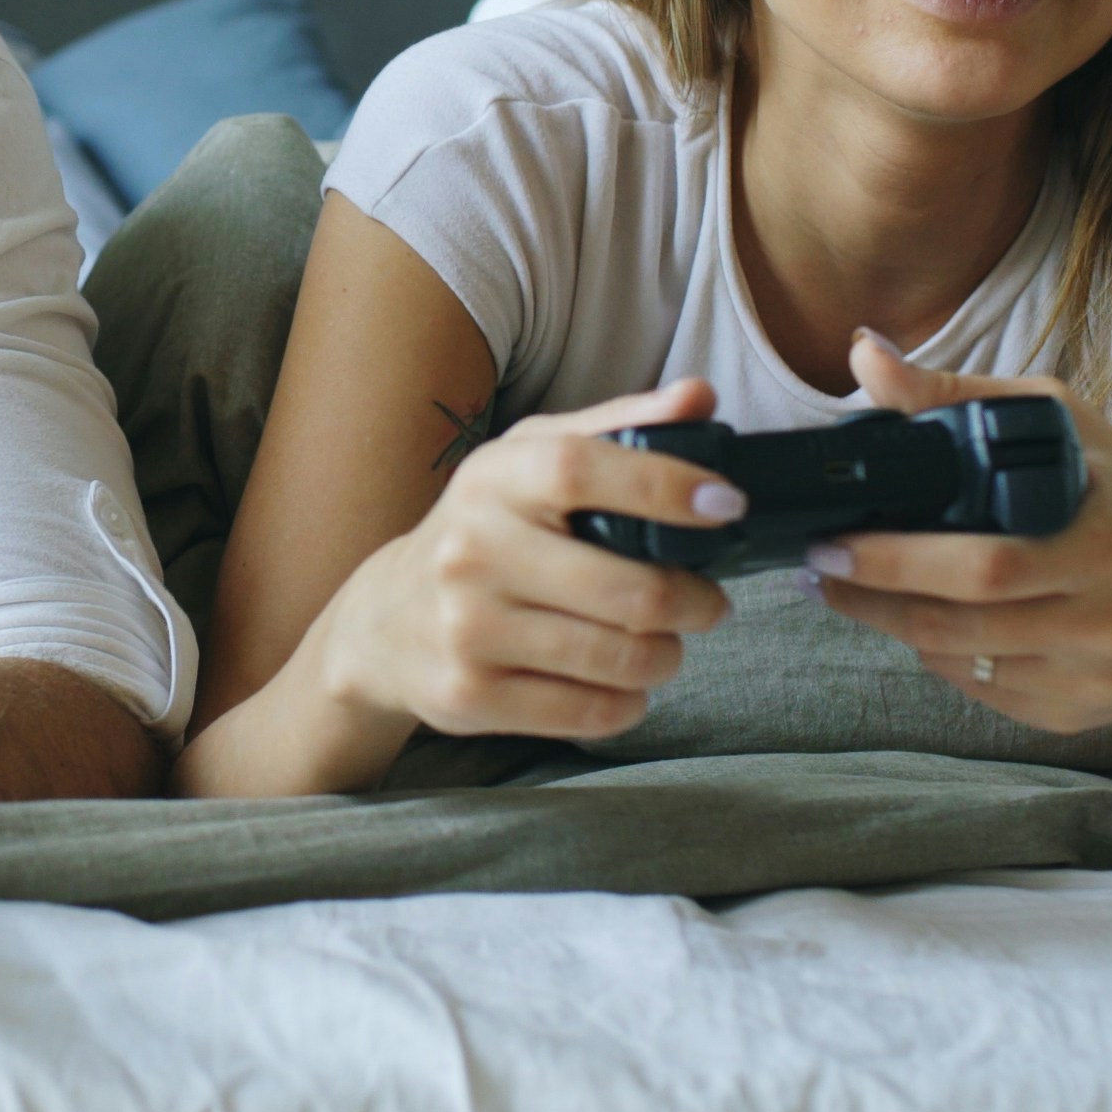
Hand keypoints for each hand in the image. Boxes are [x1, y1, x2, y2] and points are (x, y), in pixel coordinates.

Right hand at [300, 380, 738, 742]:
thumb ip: (618, 428)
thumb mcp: (530, 462)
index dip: (666, 487)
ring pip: (617, 659)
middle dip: (694, 603)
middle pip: (626, 589)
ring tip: (663, 644)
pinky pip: (590, 713)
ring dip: (665, 657)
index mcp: (492, 480)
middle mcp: (471, 551)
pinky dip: (627, 702)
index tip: (726, 506)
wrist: (384, 621)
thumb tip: (701, 398)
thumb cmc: (484, 530)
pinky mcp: (470, 696)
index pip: (582, 470)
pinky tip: (621, 683)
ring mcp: (467, 629)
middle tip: (707, 603)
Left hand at [808, 333, 1111, 733]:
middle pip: (959, 625)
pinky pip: (981, 691)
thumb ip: (956, 393)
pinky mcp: (1077, 713)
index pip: (986, 564)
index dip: (897, 560)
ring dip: (893, 627)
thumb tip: (866, 357)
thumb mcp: (1057, 423)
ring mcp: (1094, 676)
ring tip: (854, 591)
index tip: (833, 540)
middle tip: (819, 571)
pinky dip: (939, 657)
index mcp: (1107, 544)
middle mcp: (1109, 620)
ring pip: (959, 664)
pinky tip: (924, 622)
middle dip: (872, 598)